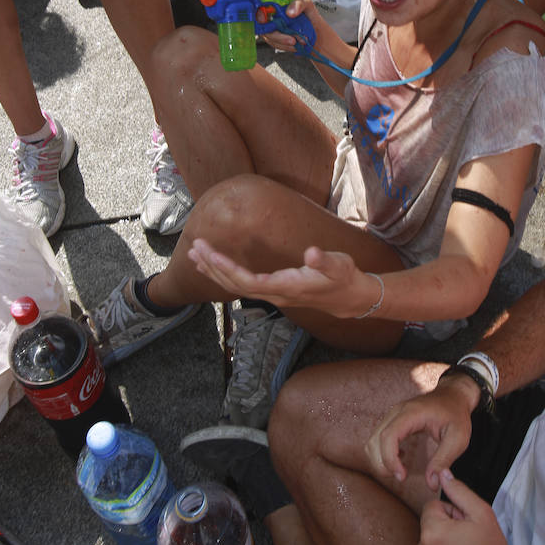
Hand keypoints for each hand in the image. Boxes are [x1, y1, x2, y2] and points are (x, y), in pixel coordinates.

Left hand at [187, 239, 372, 317]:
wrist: (350, 298)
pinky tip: (214, 266)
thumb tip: (310, 253)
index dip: (228, 269)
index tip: (211, 254)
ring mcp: (272, 294)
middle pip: (235, 285)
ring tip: (194, 256)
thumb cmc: (344, 279)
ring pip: (236, 287)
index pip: (249, 281)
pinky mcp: (273, 290)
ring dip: (214, 271)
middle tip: (195, 246)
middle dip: (213, 267)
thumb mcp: (339, 266)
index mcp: (286, 287)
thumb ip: (324, 261)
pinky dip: (224, 274)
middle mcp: (275, 294)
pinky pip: (242, 284)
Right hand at [260, 0, 319, 53]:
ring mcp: (271, 28)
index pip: (258, 7)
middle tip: (293, 40)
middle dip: (277, 35)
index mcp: (274, 4)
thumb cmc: (309, 15)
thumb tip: (289, 13)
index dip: (258, 14)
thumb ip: (299, 3)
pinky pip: (275, 44)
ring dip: (285, 42)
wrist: (316, 32)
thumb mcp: (307, 4)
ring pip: (269, 37)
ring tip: (301, 41)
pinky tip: (296, 45)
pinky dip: (286, 47)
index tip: (264, 19)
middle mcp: (269, 16)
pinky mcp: (274, 39)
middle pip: (263, 26)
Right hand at [366, 377, 476, 490]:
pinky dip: (382, 453)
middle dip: (383, 463)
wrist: (454, 395)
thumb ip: (444, 460)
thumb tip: (432, 484)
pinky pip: (378, 438)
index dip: (389, 459)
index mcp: (412, 413)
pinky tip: (401, 458)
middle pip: (376, 440)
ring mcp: (393, 415)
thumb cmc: (457, 415)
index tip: (402, 476)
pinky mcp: (393, 420)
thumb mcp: (458, 438)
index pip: (388, 436)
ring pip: (373, 440)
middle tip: (401, 477)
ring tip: (400, 470)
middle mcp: (397, 412)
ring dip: (380, 460)